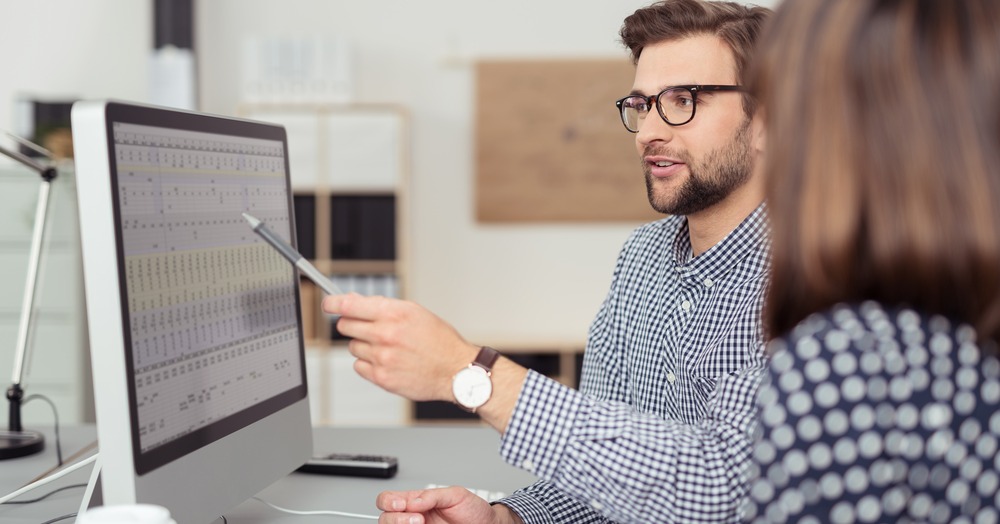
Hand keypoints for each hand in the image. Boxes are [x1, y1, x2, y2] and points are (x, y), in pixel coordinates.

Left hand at [322, 294, 478, 401]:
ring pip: (353, 347)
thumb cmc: (439, 341)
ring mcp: (382, 357)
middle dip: (352, 324)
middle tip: (366, 327)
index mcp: (394, 314)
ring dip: (364, 345)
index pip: (350, 305)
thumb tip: (355, 302)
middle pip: (345, 326)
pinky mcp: (382, 378)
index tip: (328, 304)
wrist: (455, 371)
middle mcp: (386, 334)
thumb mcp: (415, 312)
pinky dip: (368, 363)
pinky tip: (387, 361)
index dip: (333, 303)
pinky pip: (359, 366)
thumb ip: (383, 306)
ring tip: (387, 347)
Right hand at [376, 487, 522, 523]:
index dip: (389, 501)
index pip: (388, 499)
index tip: (402, 504)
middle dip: (396, 518)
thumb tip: (414, 501)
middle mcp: (414, 517)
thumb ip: (432, 495)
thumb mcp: (456, 495)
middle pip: (385, 518)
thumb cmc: (473, 510)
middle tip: (418, 519)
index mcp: (417, 501)